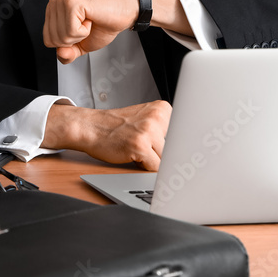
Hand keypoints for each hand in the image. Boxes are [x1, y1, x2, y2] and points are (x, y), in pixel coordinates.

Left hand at [43, 0, 137, 63]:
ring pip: (61, 37)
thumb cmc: (102, 25)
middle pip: (53, 40)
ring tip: (88, 21)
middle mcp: (55, 2)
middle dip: (74, 40)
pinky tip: (90, 19)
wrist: (121, 15)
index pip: (48, 41)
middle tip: (85, 26)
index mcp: (52, 10)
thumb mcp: (80, 46)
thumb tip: (61, 53)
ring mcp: (62, 1)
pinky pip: (71, 31)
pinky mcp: (71, 3)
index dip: (68, 43)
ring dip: (80, 34)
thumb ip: (67, 54)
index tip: (80, 30)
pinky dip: (84, 31)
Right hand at [44, 100, 171, 170]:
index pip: (183, 134)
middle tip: (147, 148)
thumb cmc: (117, 126)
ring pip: (166, 158)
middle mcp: (157, 117)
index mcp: (162, 108)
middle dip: (164, 153)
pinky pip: (155, 167)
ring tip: (137, 150)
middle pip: (175, 148)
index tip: (181, 151)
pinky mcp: (140, 146)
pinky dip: (146, 168)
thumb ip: (164, 128)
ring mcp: (149, 131)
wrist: (91, 127)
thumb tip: (185, 149)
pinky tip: (133, 156)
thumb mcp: (144, 118)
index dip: (178, 146)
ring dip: (153, 160)